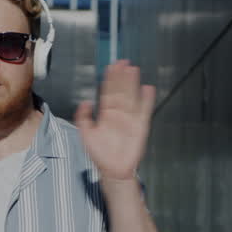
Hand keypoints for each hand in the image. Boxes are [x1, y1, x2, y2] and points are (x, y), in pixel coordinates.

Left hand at [74, 60, 155, 183]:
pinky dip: (146, 100)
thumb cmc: (100, 154)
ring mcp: (130, 119)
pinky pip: (144, 111)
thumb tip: (85, 102)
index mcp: (106, 114)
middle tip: (122, 61)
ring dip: (132, 83)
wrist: (113, 170)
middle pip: (120, 91)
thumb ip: (83, 118)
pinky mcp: (140, 127)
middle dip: (121, 76)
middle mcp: (118, 114)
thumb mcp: (86, 135)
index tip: (111, 66)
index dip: (110, 79)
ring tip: (133, 69)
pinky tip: (147, 89)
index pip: (108, 92)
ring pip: (131, 97)